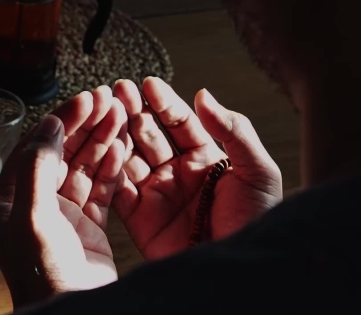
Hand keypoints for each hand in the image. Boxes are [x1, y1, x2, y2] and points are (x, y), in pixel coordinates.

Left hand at [0, 87, 126, 309]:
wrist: (74, 310)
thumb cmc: (44, 273)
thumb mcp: (32, 217)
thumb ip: (37, 168)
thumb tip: (48, 126)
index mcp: (10, 199)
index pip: (35, 147)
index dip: (60, 121)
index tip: (84, 100)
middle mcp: (35, 203)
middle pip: (61, 152)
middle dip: (84, 124)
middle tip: (107, 97)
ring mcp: (63, 215)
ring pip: (83, 166)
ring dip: (101, 139)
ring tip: (121, 112)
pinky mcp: (89, 227)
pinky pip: (100, 188)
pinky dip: (112, 166)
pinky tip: (124, 145)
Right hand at [113, 78, 282, 260]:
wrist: (238, 277)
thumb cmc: (256, 223)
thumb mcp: (258, 173)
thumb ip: (234, 131)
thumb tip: (204, 95)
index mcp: (207, 160)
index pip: (181, 123)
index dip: (164, 103)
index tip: (147, 84)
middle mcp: (178, 174)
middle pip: (150, 135)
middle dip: (133, 111)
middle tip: (116, 89)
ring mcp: (157, 196)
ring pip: (130, 157)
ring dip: (116, 133)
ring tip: (104, 111)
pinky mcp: (140, 220)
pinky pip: (119, 189)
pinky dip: (108, 169)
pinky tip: (102, 147)